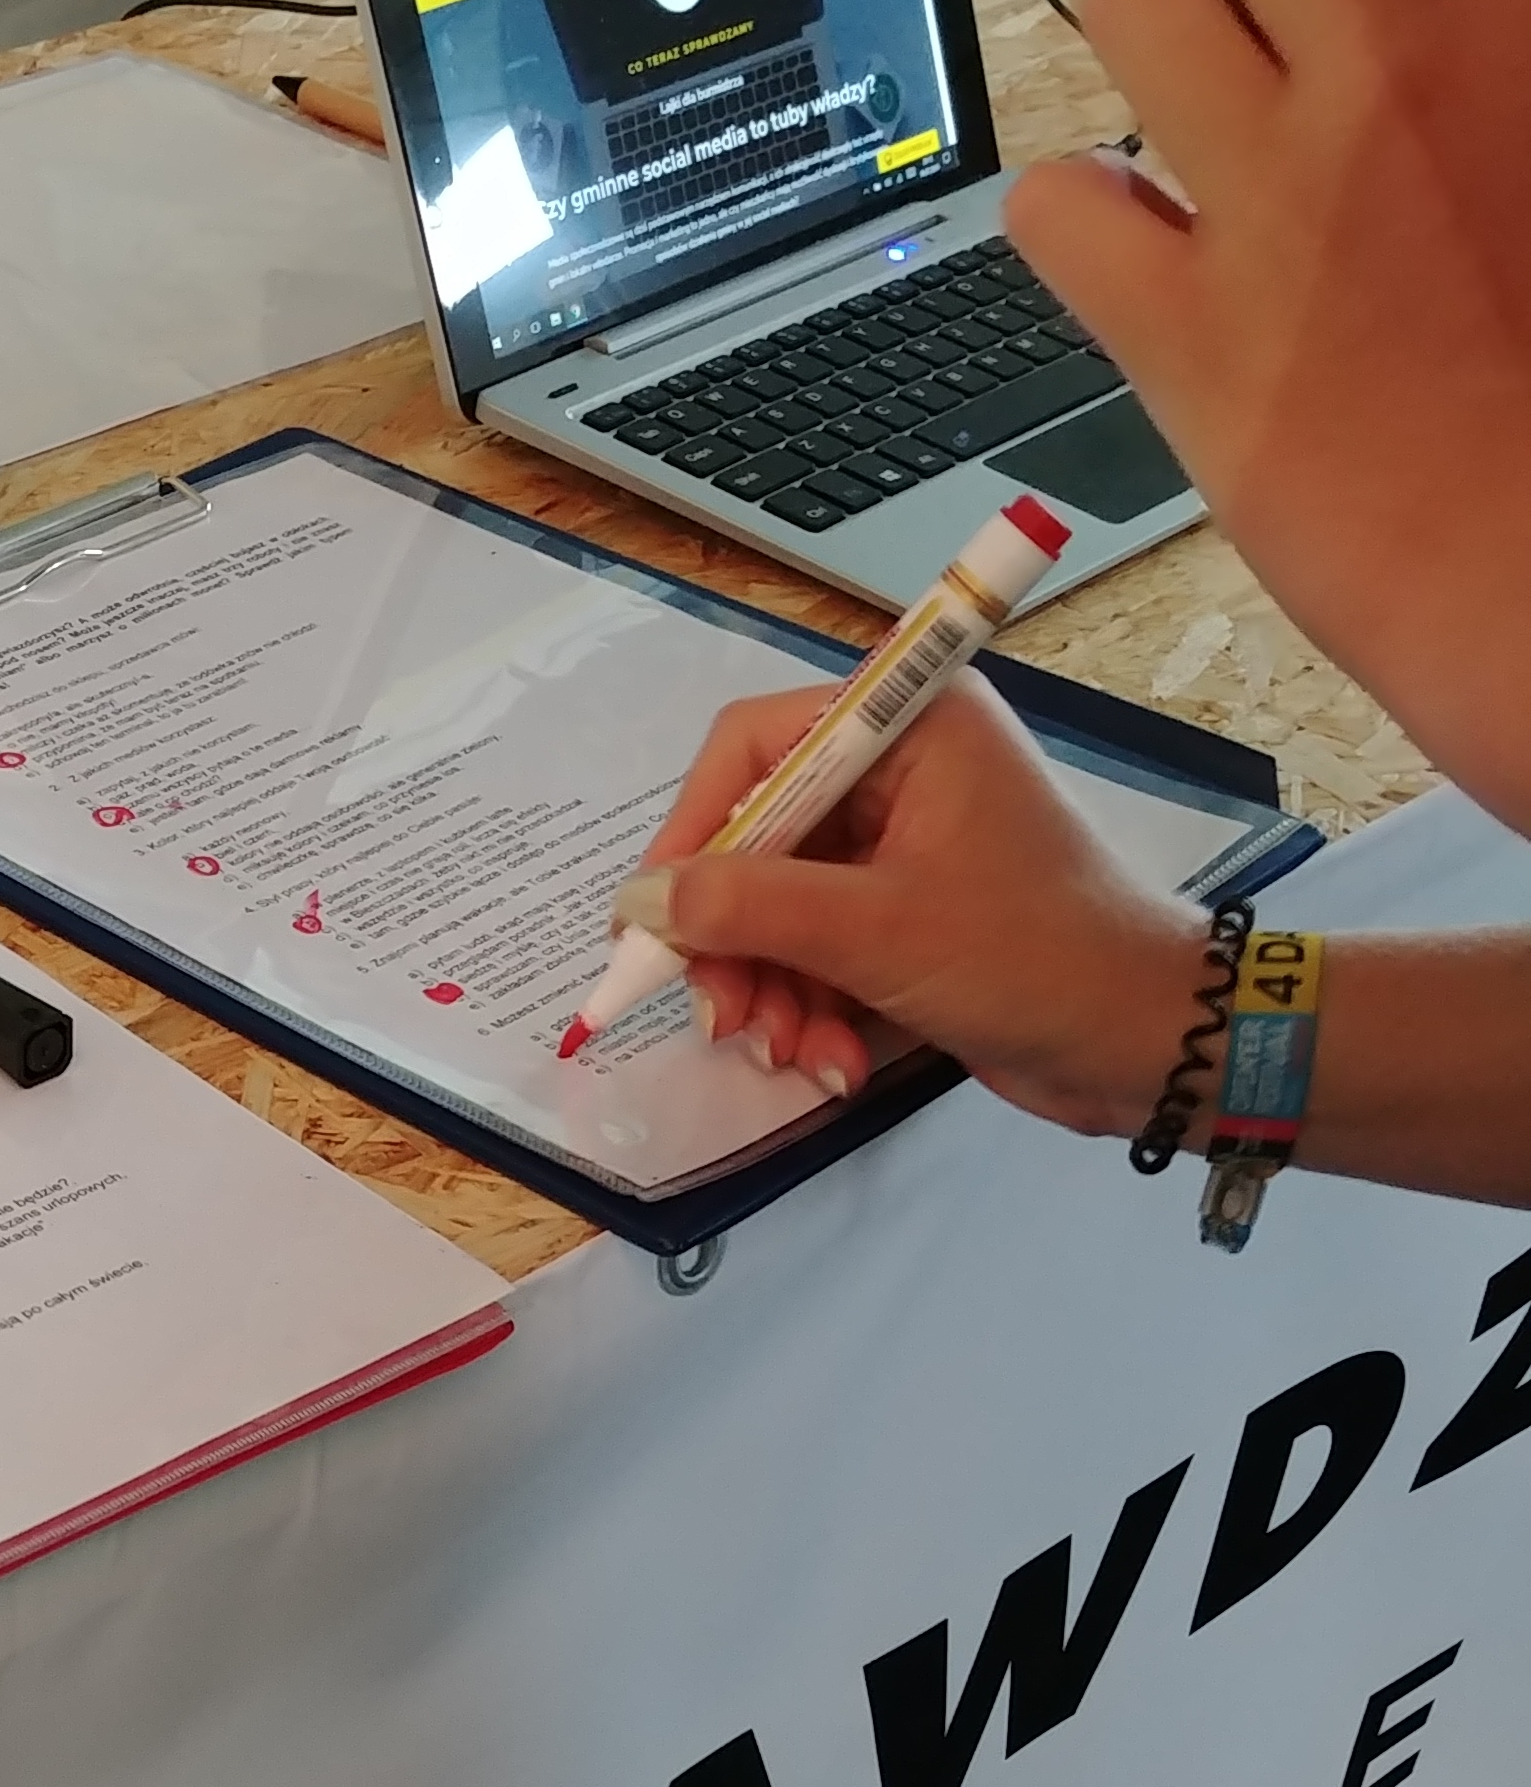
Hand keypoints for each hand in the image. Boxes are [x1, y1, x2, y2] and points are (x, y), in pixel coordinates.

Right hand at [627, 674, 1206, 1132]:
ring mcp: (907, 844)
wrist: (1149, 1044)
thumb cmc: (1033, 959)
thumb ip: (746, 909)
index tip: (654, 921)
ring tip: (792, 1054)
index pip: (752, 747)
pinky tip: (832, 1063)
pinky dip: (813, 1008)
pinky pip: (821, 947)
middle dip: (735, 939)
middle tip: (726, 1018)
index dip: (692, 832)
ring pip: (780, 906)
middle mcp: (903, 768)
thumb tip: (638, 902)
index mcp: (911, 724)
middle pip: (757, 839)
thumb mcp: (875, 933)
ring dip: (772, 990)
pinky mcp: (912, 913)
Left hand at [1004, 0, 1530, 834]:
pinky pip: (1054, 204)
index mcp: (1522, 23)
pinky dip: (1076, 226)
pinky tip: (1136, 258)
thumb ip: (1521, 49)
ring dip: (1152, 53)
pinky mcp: (1182, 328)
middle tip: (1256, 6)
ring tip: (1198, 129)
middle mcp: (1387, 75)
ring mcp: (1273, 194)